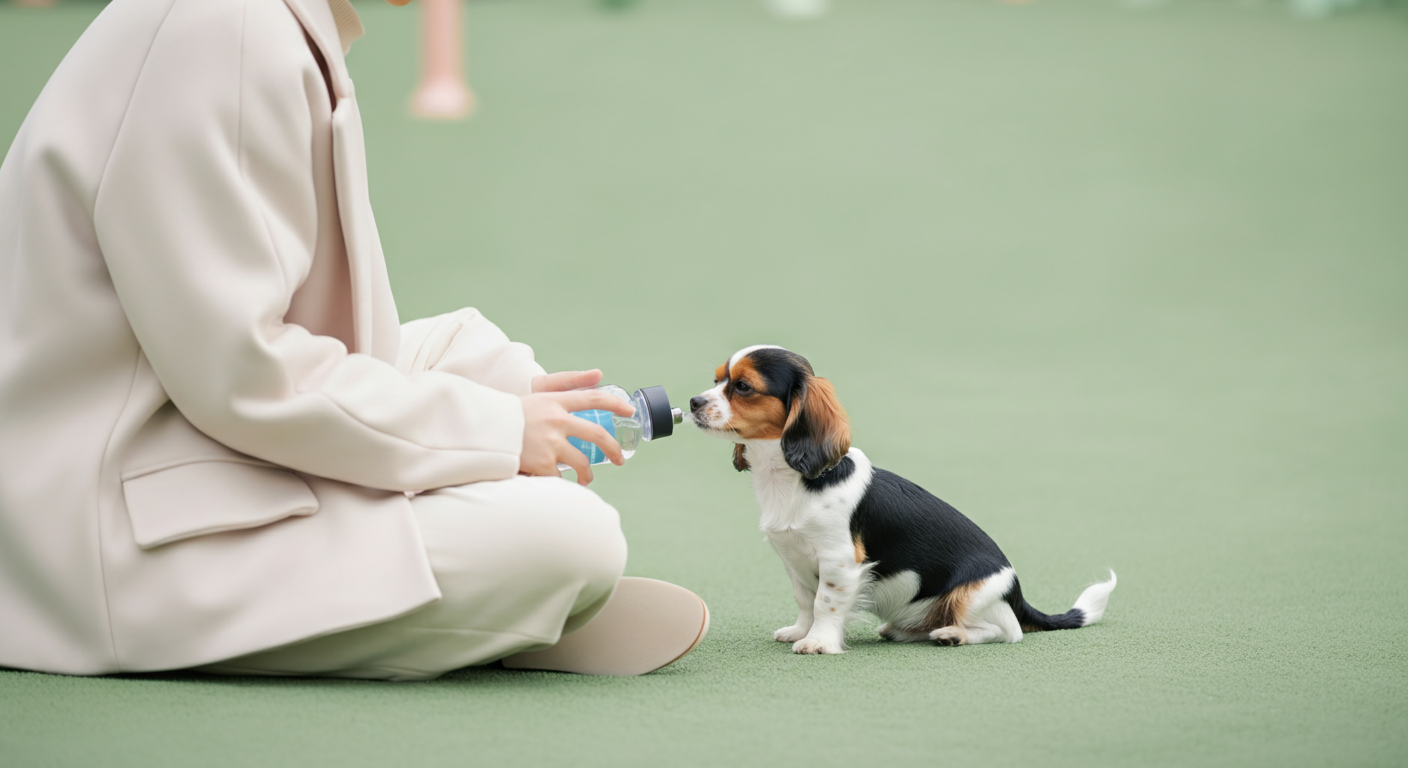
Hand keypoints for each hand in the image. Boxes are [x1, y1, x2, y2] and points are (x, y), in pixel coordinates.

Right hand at [519, 371, 634, 485]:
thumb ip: (566, 385)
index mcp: (556, 402)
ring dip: (587, 475)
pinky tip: (554, 482)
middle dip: (613, 450)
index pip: (593, 398)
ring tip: (585, 480)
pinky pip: (560, 478)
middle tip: (620, 460)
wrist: (482, 432)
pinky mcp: (544, 464)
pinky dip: (559, 482)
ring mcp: (552, 443)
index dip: (615, 404)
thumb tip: (599, 374)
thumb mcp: (537, 393)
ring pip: (583, 463)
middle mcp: (558, 421)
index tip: (630, 412)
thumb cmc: (510, 414)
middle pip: (598, 436)